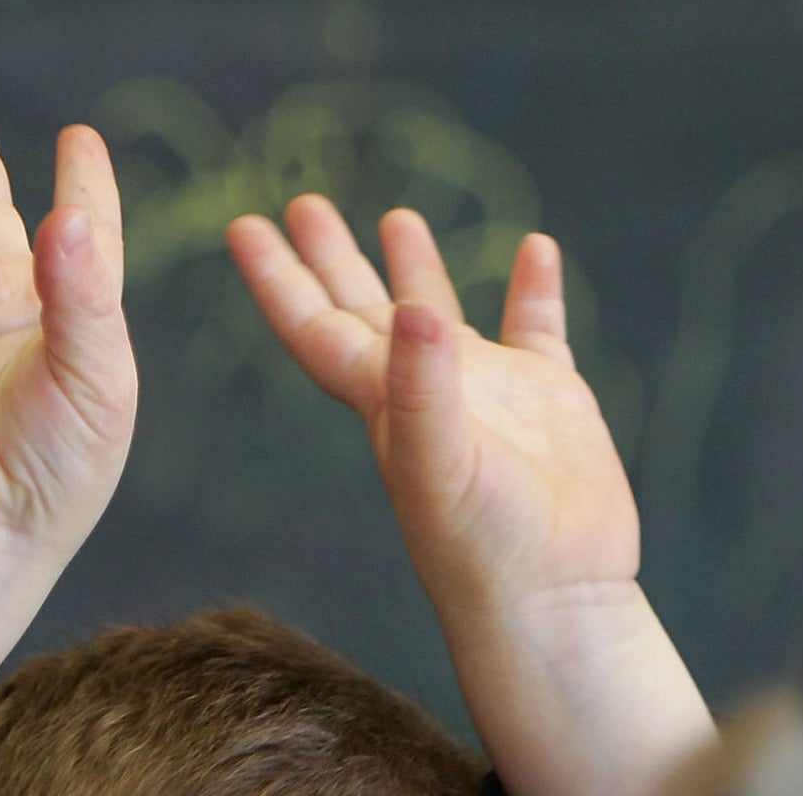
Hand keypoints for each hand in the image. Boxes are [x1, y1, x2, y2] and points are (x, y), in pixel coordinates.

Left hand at [227, 198, 634, 607]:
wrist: (558, 599)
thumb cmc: (486, 550)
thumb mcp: (439, 468)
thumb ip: (423, 387)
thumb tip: (415, 307)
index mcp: (383, 404)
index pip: (317, 327)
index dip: (278, 278)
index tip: (244, 225)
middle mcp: (427, 390)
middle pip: (365, 309)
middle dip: (331, 258)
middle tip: (303, 203)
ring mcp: (491, 393)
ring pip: (441, 314)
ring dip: (418, 267)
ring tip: (398, 215)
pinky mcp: (551, 400)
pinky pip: (538, 327)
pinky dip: (535, 288)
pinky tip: (537, 248)